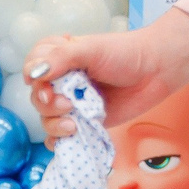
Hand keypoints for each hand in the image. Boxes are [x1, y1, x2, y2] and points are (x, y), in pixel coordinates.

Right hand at [27, 9, 188, 135]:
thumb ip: (60, 58)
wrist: (155, 71)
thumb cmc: (125, 54)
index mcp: (59, 58)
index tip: (39, 82)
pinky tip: (71, 136)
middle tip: (68, 104)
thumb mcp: (90, 49)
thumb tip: (33, 75)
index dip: (33, 76)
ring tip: (74, 123)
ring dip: (54, 124)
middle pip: (37, 98)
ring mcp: (73, 103)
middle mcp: (63, 82)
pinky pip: (61, 136)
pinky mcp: (84, 122)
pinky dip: (60, 140)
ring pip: (46, 119)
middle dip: (47, 104)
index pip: (32, 67)